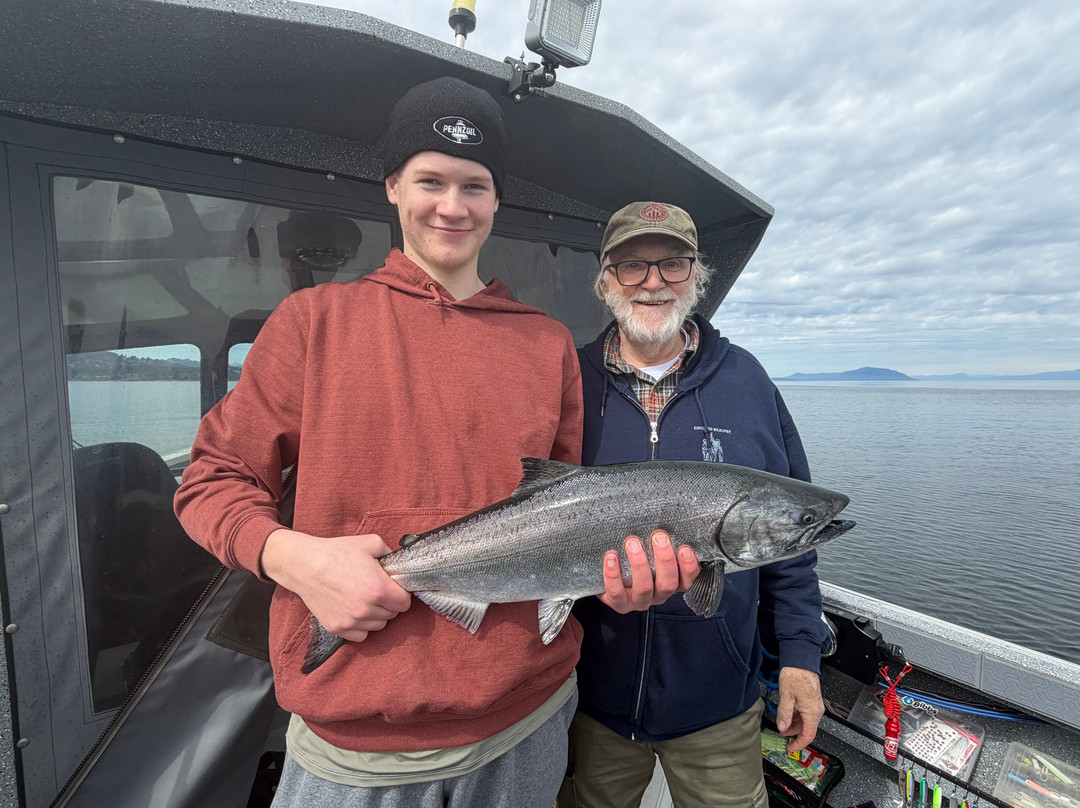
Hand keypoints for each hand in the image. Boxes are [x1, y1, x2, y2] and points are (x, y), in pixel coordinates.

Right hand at [261, 529, 411, 642]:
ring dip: (376, 614)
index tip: (393, 587)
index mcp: (378, 589)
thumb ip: (391, 554)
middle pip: (392, 614)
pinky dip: (361, 626)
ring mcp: (351, 622)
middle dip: (389, 602)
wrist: (305, 565)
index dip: (401, 593)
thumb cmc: (337, 553)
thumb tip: (398, 565)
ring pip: (378, 625)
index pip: (405, 603)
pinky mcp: (338, 628)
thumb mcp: (371, 543)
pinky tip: (354, 609)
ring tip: (364, 598)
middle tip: (376, 589)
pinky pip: (361, 635)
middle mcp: (366, 610)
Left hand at [597, 530, 699, 612]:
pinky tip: (611, 556)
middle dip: (664, 560)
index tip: (685, 549)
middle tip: (659, 537)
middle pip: (668, 584)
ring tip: (632, 543)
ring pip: (644, 587)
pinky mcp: (619, 603)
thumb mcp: (652, 553)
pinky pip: (617, 592)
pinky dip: (613, 574)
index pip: (688, 581)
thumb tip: (665, 518)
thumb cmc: (636, 562)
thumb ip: (662, 543)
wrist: (611, 583)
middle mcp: (657, 595)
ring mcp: (638, 601)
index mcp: (671, 583)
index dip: (689, 567)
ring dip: (639, 563)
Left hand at [776, 667, 823, 751]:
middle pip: (807, 729)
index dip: (798, 744)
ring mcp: (815, 704)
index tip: (790, 748)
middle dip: (793, 733)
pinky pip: (806, 713)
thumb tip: (782, 726)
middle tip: (781, 732)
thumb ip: (784, 714)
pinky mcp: (812, 700)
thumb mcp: (786, 696)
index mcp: (812, 711)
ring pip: (806, 721)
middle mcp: (816, 709)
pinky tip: (788, 714)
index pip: (808, 735)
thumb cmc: (796, 675)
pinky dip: (797, 716)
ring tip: (782, 723)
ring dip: (794, 725)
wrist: (802, 660)